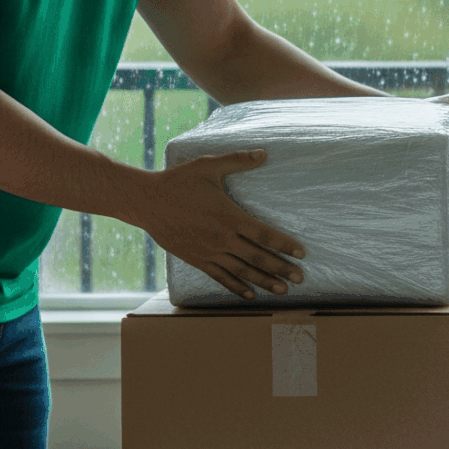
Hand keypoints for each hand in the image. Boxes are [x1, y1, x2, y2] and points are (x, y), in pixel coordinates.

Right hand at [132, 150, 307, 299]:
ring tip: (282, 290)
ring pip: (242, 271)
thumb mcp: (208, 166)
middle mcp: (222, 238)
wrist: (146, 202)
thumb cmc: (179, 182)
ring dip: (264, 281)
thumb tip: (264, 153)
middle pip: (258, 257)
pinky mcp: (196, 259)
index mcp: (229, 216)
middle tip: (300, 278)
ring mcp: (209, 252)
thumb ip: (237, 161)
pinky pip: (220, 277)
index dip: (284, 244)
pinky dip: (237, 287)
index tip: (302, 253)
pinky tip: (250, 295)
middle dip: (281, 268)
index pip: (264, 234)